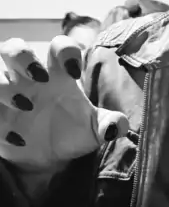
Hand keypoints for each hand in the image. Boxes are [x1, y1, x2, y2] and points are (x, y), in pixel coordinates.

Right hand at [0, 36, 128, 172]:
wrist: (49, 159)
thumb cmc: (71, 133)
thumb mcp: (93, 131)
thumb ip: (108, 125)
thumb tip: (118, 126)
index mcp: (56, 73)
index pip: (58, 47)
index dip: (65, 51)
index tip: (75, 71)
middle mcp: (27, 78)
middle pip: (13, 47)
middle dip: (22, 56)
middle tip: (39, 76)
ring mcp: (7, 94)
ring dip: (4, 86)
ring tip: (25, 105)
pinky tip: (17, 139)